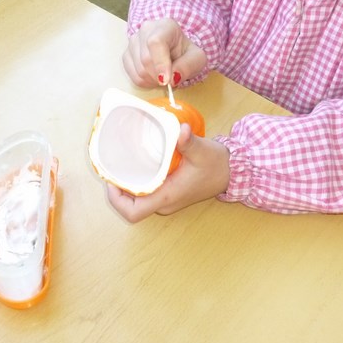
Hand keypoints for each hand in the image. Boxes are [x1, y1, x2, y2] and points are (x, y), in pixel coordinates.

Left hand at [106, 124, 229, 221]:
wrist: (231, 173)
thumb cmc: (216, 164)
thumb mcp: (203, 151)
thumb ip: (189, 142)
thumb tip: (181, 130)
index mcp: (167, 196)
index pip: (133, 212)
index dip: (116, 200)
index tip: (111, 180)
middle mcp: (164, 203)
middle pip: (131, 206)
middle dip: (117, 190)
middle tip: (112, 166)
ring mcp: (166, 201)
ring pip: (137, 201)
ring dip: (126, 187)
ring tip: (120, 164)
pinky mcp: (168, 195)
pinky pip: (145, 194)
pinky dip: (136, 184)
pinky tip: (135, 166)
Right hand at [122, 18, 207, 87]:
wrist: (176, 51)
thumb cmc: (186, 53)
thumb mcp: (197, 59)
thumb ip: (188, 66)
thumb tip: (172, 78)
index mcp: (166, 26)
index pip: (156, 42)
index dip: (159, 63)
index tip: (166, 80)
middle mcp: (146, 29)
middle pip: (146, 59)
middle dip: (159, 76)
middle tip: (171, 80)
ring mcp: (133, 41)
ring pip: (138, 69)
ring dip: (153, 80)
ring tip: (164, 76)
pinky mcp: (127, 54)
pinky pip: (132, 75)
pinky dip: (144, 82)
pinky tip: (153, 76)